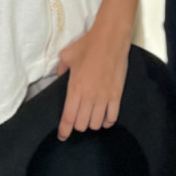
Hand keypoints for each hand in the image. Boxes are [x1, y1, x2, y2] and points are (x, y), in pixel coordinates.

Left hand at [56, 20, 129, 140]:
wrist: (110, 39)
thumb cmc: (87, 45)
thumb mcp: (67, 55)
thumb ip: (60, 68)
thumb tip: (59, 75)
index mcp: (75, 88)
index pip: (69, 117)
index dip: (65, 130)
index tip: (62, 137)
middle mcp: (89, 97)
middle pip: (82, 124)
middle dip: (78, 125)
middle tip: (78, 118)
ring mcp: (104, 97)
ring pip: (96, 124)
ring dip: (92, 123)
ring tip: (91, 116)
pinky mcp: (117, 95)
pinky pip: (112, 118)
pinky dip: (107, 122)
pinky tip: (104, 118)